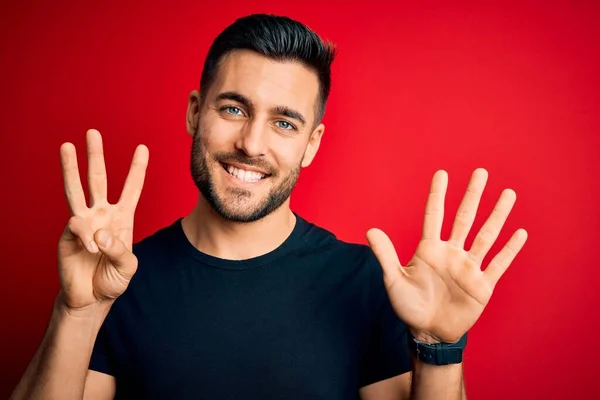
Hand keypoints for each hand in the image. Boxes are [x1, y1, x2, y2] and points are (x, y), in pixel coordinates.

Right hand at [56, 129, 148, 312]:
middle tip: (92, 132)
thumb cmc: (112, 279)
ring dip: (70, 168)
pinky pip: (77, 226)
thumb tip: (99, 233)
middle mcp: (102, 214)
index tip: (142, 148)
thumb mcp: (128, 267)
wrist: (92, 299)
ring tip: (66, 146)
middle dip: (96, 156)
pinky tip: (92, 249)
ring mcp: (84, 222)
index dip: (137, 169)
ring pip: (76, 190)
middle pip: (98, 179)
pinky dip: (86, 237)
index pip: (131, 189)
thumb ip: (119, 251)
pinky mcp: (68, 235)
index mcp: (122, 218)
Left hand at [367, 168, 527, 342]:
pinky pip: (498, 263)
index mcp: (429, 249)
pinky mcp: (482, 285)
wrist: (428, 333)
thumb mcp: (394, 280)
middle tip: (481, 172)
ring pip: (486, 235)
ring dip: (497, 215)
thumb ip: (385, 255)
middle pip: (464, 218)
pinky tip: (520, 232)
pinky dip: (509, 249)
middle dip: (473, 195)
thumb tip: (370, 230)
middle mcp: (451, 253)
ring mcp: (468, 267)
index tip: (442, 173)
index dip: (437, 195)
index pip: (434, 215)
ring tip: (508, 194)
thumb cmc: (409, 306)